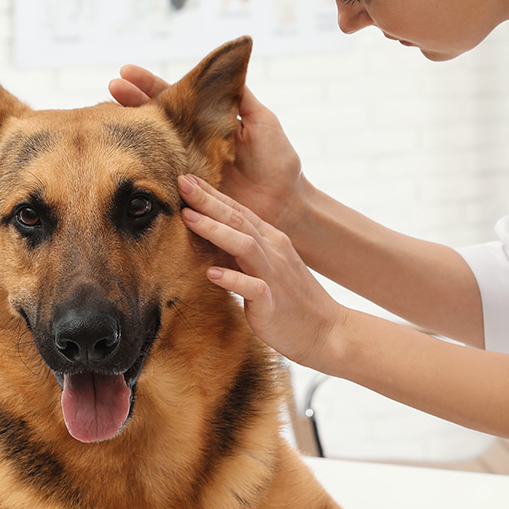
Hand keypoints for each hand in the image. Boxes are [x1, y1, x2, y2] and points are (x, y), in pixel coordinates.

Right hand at [109, 67, 304, 231]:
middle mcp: (188, 146)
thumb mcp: (262, 121)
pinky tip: (124, 158)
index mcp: (204, 125)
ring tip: (108, 115)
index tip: (126, 71)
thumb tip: (231, 58)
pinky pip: (161, 184)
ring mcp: (185, 172)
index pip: (171, 100)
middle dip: (130, 103)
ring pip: (151, 149)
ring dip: (130, 133)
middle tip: (111, 88)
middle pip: (153, 122)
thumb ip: (240, 96)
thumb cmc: (278, 163)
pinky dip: (142, 171)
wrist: (287, 205)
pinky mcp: (187, 198)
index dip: (148, 85)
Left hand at [178, 173, 347, 368]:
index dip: (213, 194)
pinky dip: (232, 279)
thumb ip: (243, 251)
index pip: (239, 211)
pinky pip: (253, 288)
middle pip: (238, 220)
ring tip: (188, 218)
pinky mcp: (272, 303)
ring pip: (244, 246)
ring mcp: (274, 276)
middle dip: (209, 201)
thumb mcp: (267, 267)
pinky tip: (211, 274)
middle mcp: (274, 252)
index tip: (186, 178)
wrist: (326, 330)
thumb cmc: (292, 300)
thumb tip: (211, 237)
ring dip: (215, 230)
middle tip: (182, 183)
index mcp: (272, 241)